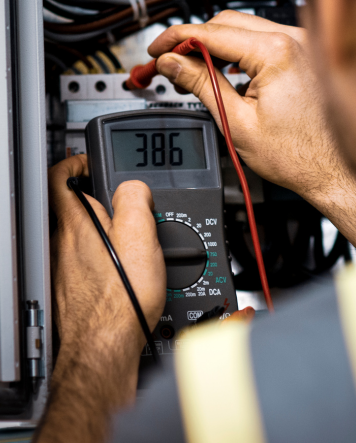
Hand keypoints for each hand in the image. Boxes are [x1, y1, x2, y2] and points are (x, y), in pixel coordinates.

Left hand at [36, 155, 165, 442]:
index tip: (89, 161)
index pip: (60, 176)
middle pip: (70, 205)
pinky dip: (99, 256)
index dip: (74, 161)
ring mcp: (63, 268)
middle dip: (93, 197)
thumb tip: (133, 187)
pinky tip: (121, 270)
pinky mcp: (70, 290)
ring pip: (77, 235)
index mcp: (77, 224)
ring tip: (127, 235)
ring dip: (99, 228)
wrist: (105, 350)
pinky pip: (82, 261)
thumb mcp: (139, 235)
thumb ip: (134, 199)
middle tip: (117, 199)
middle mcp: (63, 244)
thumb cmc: (120, 300)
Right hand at [150, 10, 355, 248]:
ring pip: (244, 29)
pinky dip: (238, 51)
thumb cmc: (297, 155)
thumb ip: (201, 83)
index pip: (211, 32)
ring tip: (192, 70)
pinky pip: (262, 40)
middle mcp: (294, 39)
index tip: (157, 49)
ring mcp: (302, 45)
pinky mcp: (304, 55)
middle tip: (169, 61)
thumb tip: (173, 63)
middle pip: (226, 23)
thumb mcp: (236, 121)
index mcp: (276, 52)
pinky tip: (223, 70)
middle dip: (192, 40)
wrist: (332, 172)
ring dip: (214, 45)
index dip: (175, 39)